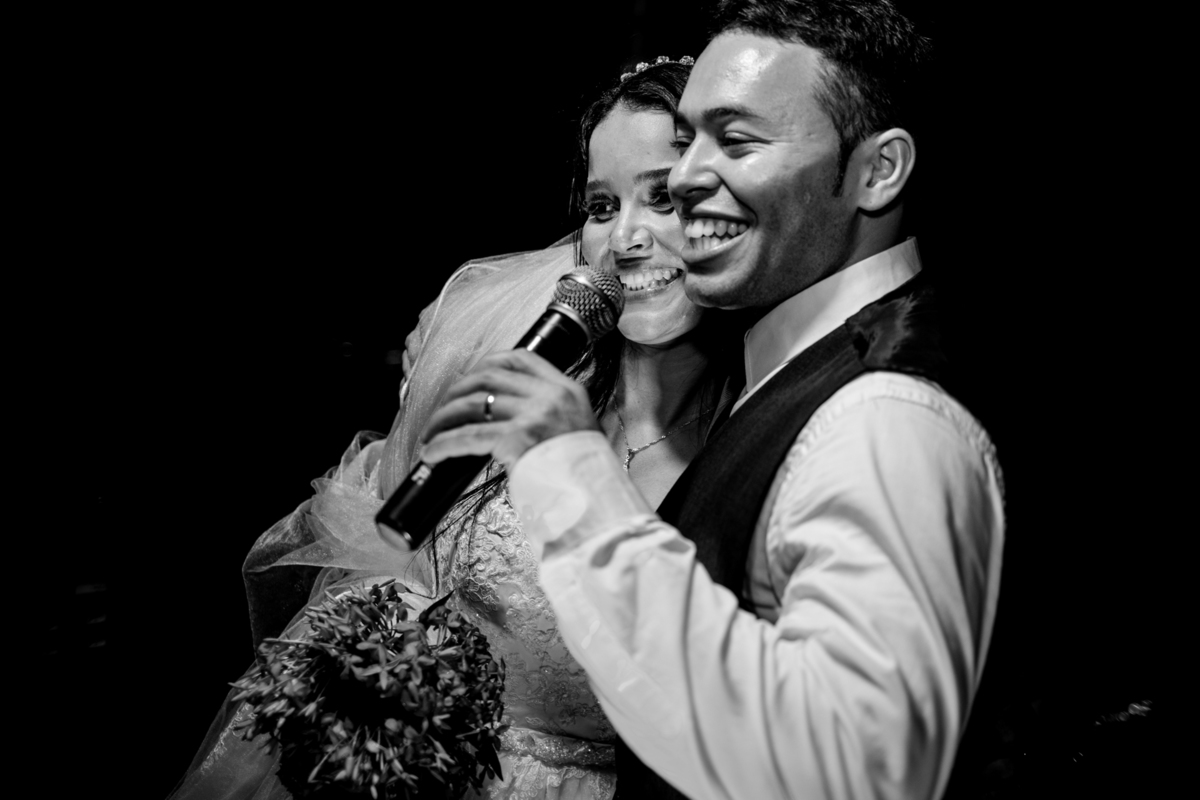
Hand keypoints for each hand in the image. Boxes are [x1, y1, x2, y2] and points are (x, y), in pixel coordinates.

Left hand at [420, 349, 599, 470]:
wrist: (596, 498)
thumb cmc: (582, 472)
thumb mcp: (575, 429)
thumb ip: (547, 414)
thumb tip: (503, 417)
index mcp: (566, 389)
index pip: (520, 358)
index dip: (488, 362)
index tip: (470, 376)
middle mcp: (550, 397)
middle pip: (489, 377)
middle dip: (457, 391)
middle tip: (443, 410)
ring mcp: (534, 416)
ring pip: (473, 404)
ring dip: (443, 418)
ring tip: (431, 433)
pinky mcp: (517, 440)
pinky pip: (468, 436)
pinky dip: (444, 443)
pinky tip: (432, 453)